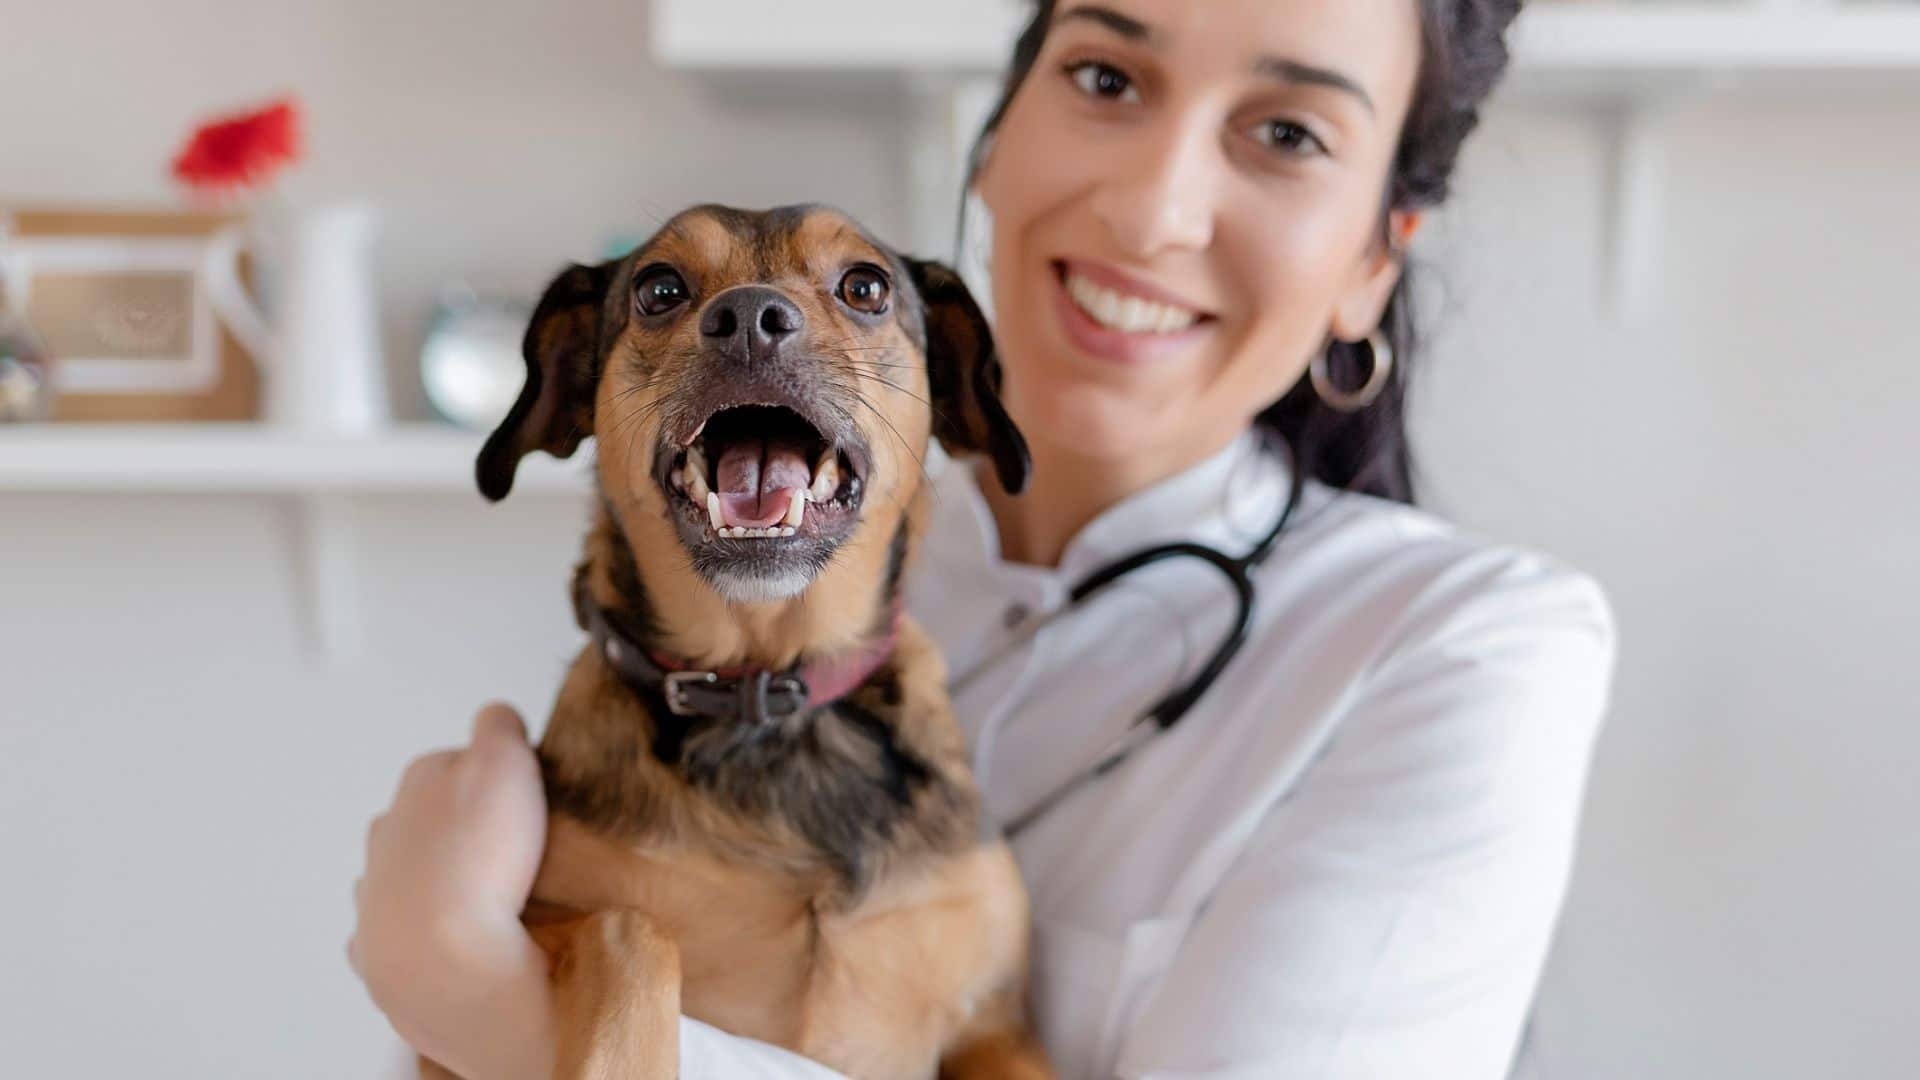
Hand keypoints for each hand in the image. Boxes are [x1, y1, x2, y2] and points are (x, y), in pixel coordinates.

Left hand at [348, 704, 556, 1079]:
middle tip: (511, 853)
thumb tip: (493, 719)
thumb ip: (498, 727)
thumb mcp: (505, 761)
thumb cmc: (481, 857)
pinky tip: (455, 939)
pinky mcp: (371, 949)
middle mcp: (385, 830)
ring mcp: (373, 892)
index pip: (461, 759)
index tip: (524, 800)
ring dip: (438, 878)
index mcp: (419, 780)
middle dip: (462, 827)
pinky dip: (420, 929)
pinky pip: (396, 929)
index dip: (497, 776)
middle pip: (428, 815)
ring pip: (407, 872)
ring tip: (487, 903)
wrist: (446, 961)